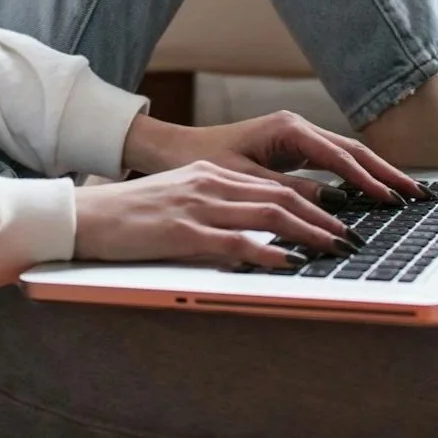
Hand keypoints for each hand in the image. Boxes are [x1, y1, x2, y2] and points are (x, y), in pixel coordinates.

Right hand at [73, 159, 363, 268]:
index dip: (312, 203)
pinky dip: (269, 252)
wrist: (85, 216)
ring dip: (309, 234)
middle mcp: (209, 183)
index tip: (338, 221)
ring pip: (268, 215)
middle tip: (352, 238)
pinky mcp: (183, 233)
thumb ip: (214, 210)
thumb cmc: (128, 216)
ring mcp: (197, 206)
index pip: (272, 186)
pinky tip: (291, 263)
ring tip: (336, 249)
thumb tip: (252, 234)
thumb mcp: (177, 201)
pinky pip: (236, 242)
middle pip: (280, 197)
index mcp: (209, 174)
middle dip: (323, 218)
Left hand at [121, 109, 426, 206]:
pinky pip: (333, 162)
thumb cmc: (204, 162)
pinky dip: (356, 176)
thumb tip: (333, 205)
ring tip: (407, 195)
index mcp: (287, 129)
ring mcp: (297, 136)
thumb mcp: (245, 181)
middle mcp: (297, 127)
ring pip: (346, 155)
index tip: (392, 200)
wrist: (176, 149)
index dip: (367, 180)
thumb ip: (289, 192)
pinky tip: (374, 193)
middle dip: (386, 173)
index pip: (339, 157)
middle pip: (353, 150)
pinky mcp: (293, 148)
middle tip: (418, 195)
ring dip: (376, 174)